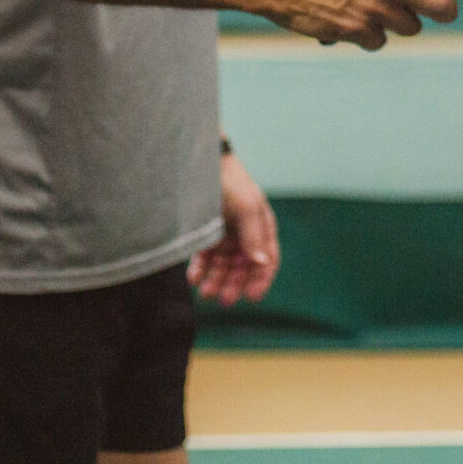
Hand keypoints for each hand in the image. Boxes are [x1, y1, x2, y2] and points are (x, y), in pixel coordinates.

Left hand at [190, 153, 277, 304]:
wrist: (201, 164)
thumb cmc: (229, 182)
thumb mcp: (246, 207)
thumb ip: (254, 235)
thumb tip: (262, 262)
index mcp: (262, 227)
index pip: (268, 260)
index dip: (262, 280)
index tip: (252, 296)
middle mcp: (245, 235)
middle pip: (243, 268)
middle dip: (235, 285)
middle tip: (224, 300)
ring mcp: (225, 236)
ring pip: (223, 267)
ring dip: (217, 281)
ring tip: (206, 292)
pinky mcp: (206, 236)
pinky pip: (205, 259)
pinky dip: (200, 271)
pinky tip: (194, 279)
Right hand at [253, 0, 462, 48]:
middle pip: (439, 5)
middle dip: (446, 10)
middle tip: (444, 9)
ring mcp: (372, 8)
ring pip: (411, 26)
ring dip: (400, 20)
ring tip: (373, 5)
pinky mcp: (357, 31)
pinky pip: (382, 40)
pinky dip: (373, 34)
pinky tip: (354, 18)